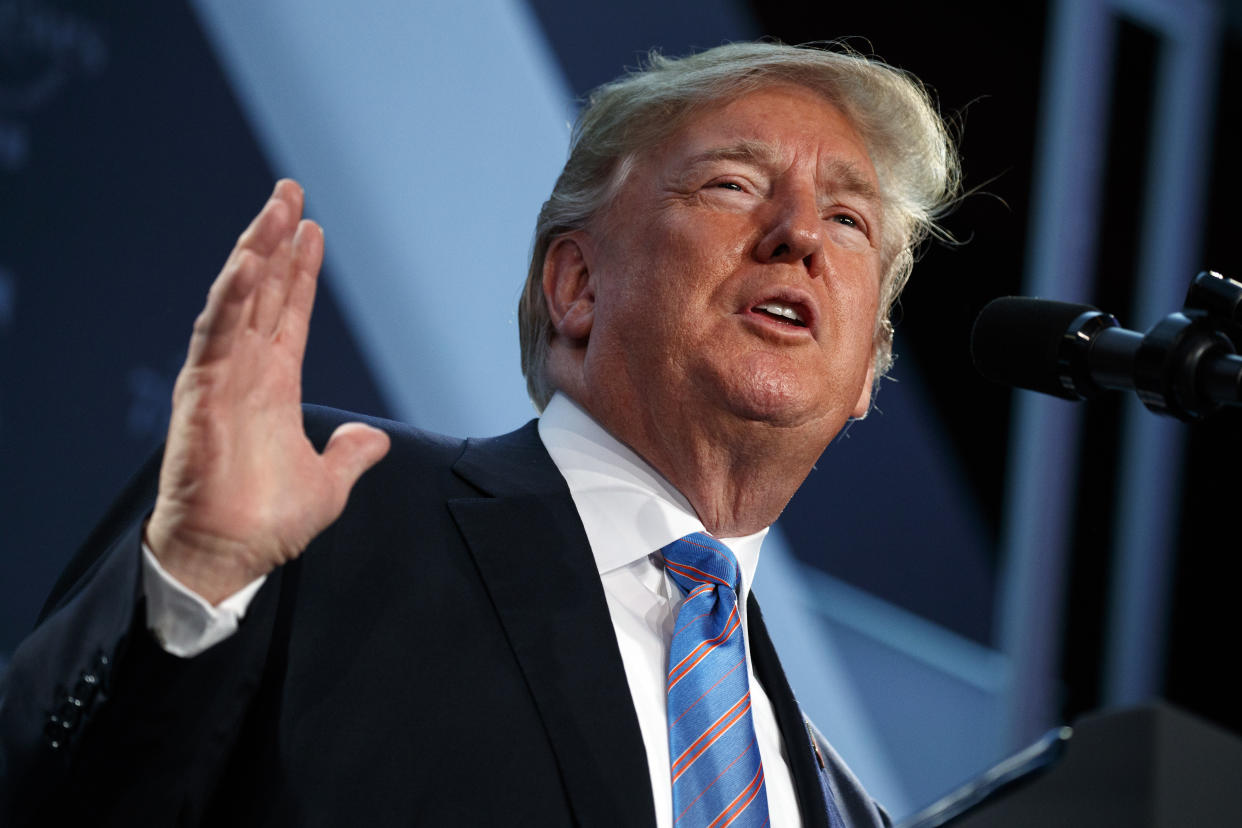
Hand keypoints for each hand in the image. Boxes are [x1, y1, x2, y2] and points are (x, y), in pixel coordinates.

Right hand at [145, 180, 389, 603]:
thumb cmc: (266, 524)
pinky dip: (230, 298)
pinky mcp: (201, 393)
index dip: (300, 271)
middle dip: (276, 240)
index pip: (289, 313)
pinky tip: (247, 262)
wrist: (229, 558)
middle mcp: (246, 371)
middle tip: (290, 191)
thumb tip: (374, 439)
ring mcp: (222, 377)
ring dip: (256, 252)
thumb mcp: (327, 484)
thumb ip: (349, 456)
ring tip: (277, 207)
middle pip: (263, 291)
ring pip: (238, 300)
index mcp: (274, 385)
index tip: (314, 229)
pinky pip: (215, 335)